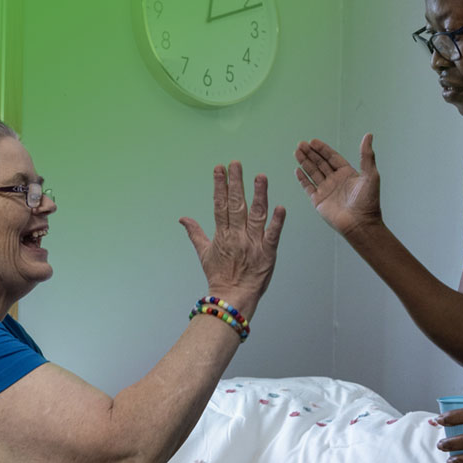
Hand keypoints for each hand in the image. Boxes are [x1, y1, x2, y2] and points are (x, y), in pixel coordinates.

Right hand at [180, 162, 285, 318]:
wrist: (232, 298)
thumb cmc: (219, 276)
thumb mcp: (204, 253)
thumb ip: (195, 233)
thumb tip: (182, 218)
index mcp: (222, 234)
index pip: (220, 205)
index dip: (220, 185)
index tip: (219, 168)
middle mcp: (237, 236)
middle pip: (236, 205)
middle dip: (236, 183)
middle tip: (236, 163)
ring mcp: (253, 243)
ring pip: (256, 215)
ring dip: (258, 195)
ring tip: (260, 176)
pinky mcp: (268, 253)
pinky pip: (273, 235)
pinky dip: (277, 222)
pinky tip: (280, 207)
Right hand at [294, 134, 382, 238]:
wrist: (360, 224)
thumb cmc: (368, 201)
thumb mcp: (370, 175)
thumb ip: (367, 155)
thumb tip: (369, 135)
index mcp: (347, 173)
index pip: (332, 157)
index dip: (322, 149)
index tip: (313, 141)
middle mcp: (336, 181)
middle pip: (320, 163)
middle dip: (310, 153)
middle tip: (301, 144)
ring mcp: (326, 190)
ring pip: (313, 173)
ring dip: (304, 162)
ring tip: (296, 151)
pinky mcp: (319, 201)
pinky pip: (308, 187)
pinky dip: (302, 179)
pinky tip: (297, 169)